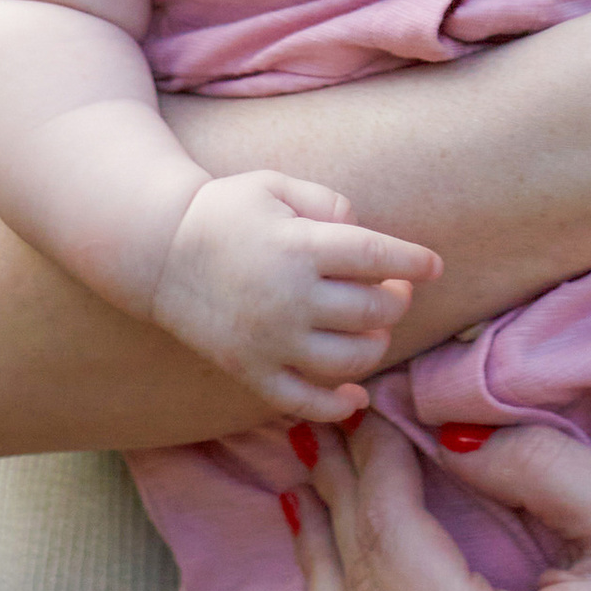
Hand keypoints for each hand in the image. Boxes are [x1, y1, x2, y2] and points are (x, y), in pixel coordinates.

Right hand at [153, 171, 440, 420]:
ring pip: (350, 359)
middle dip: (396, 301)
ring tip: (371, 328)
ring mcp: (270, 341)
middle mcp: (290, 298)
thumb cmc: (224, 211)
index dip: (412, 262)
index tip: (433, 265)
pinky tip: (355, 394)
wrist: (157, 251)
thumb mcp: (275, 185)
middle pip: (372, 311)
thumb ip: (327, 202)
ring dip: (375, 345)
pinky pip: (304, 401)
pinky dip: (337, 404)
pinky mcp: (251, 371)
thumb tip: (363, 231)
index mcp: (299, 246)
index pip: (376, 258)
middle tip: (393, 291)